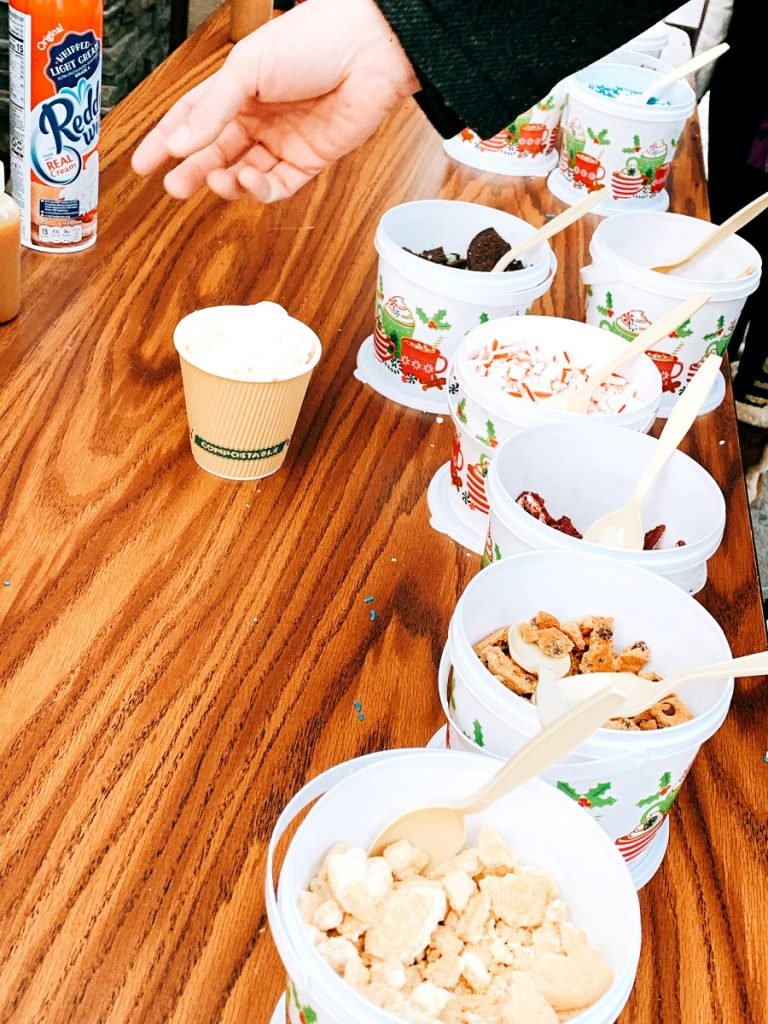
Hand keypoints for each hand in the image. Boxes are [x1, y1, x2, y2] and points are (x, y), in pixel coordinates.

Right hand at [131, 0, 418, 202]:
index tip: (143, 165)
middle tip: (173, 188)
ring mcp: (282, 140)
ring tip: (215, 181)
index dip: (166, 141)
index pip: (191, 118)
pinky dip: (259, 189)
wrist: (367, 51)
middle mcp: (258, 115)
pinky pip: (277, 186)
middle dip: (193, 172)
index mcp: (236, 86)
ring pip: (244, 174)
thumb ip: (212, 109)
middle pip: (215, 152)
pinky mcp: (308, 161)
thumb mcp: (247, 68)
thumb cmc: (311, 41)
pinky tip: (249, 179)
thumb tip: (179, 142)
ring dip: (226, 183)